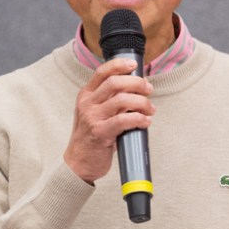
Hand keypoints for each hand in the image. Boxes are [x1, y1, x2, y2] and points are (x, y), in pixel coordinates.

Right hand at [64, 58, 155, 182]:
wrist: (78, 163)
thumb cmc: (92, 138)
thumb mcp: (96, 114)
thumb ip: (111, 102)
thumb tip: (137, 91)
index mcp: (86, 96)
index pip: (102, 72)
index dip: (119, 65)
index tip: (135, 65)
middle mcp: (87, 104)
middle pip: (115, 83)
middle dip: (137, 83)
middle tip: (149, 90)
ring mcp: (92, 118)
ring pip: (122, 100)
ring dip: (142, 102)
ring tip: (150, 109)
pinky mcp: (100, 133)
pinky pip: (123, 120)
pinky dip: (139, 118)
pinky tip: (146, 122)